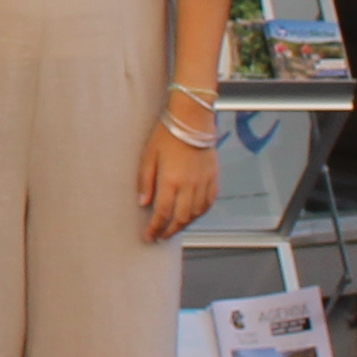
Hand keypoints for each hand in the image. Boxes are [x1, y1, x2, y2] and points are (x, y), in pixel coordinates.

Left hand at [133, 120, 219, 241]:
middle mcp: (189, 185)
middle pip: (180, 218)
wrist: (192, 119)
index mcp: (171, 180)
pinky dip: (200, 213)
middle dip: (169, 230)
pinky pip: (209, 202)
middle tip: (161, 236)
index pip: (162, 213)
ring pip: (196, 213)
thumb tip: (143, 203)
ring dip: (185, 224)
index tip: (149, 236)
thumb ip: (145, 181)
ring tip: (174, 227)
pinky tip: (193, 215)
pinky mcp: (213, 177)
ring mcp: (204, 182)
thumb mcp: (148, 156)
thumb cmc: (168, 134)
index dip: (155, 228)